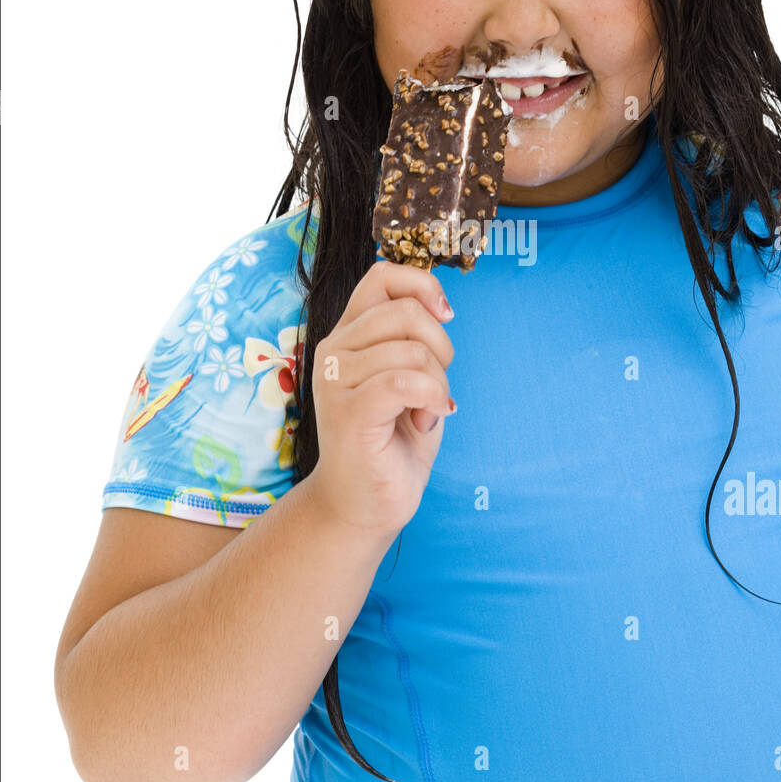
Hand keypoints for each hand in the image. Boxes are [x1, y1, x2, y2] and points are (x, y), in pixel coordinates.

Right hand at [309, 259, 456, 533]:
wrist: (365, 505)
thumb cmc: (392, 441)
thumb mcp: (407, 377)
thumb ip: (412, 338)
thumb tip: (441, 304)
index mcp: (348, 335)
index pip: (382, 276)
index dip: (423, 286)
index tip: (446, 316)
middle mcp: (333, 350)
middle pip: (405, 312)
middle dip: (441, 347)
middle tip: (437, 385)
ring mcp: (335, 380)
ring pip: (411, 351)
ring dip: (437, 384)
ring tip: (425, 413)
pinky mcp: (348, 412)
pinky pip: (405, 382)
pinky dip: (431, 399)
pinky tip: (428, 420)